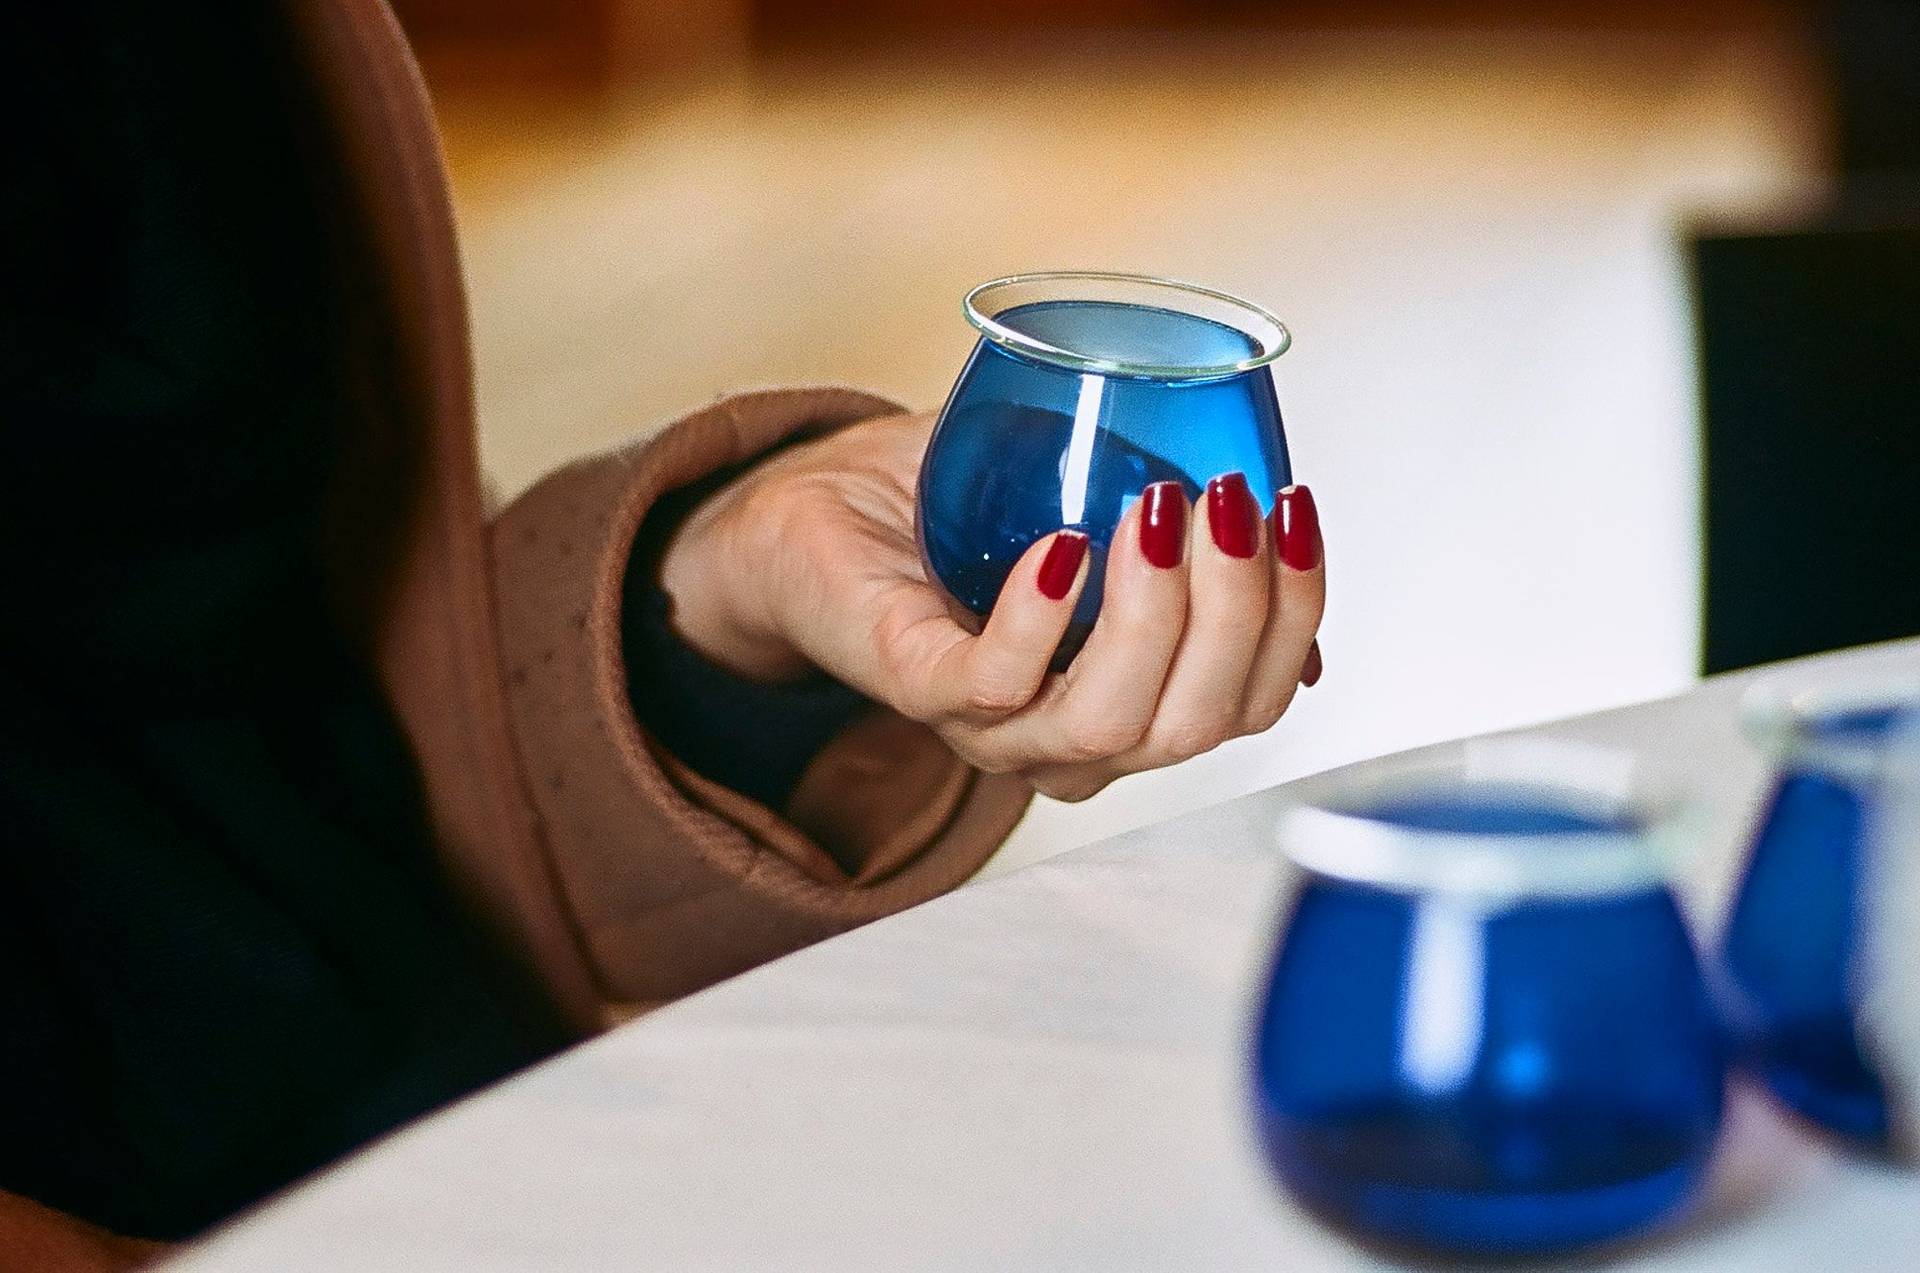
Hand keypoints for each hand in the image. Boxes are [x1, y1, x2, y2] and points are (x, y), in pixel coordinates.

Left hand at [658, 412, 1325, 801]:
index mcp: (1129, 699)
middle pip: (1196, 724)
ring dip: (1154, 614)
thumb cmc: (957, 502)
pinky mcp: (913, 684)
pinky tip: (1063, 548)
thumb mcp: (1094, 494)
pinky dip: (1039, 620)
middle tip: (1227, 499)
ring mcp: (989, 725)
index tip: (1293, 509)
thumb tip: (1276, 535)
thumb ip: (1177, 520)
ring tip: (1157, 507)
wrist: (817, 504)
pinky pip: (993, 687)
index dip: (1293, 616)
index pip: (1246, 703)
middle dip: (1236, 611)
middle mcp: (1068, 739)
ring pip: (1109, 722)